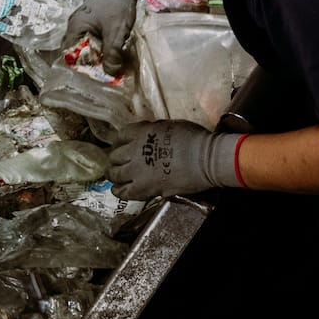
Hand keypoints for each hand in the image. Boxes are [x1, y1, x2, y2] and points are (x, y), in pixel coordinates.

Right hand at [64, 0, 156, 73]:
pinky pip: (88, 37)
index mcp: (75, 27)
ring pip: (82, 44)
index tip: (93, 75)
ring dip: (93, 54)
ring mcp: (80, 21)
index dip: (80, 67)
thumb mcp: (116, 34)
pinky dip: (96, 45)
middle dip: (87, 62)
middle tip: (100, 72)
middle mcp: (73, 24)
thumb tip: (110, 74)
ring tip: (104, 62)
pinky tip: (106, 49)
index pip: (69, 54)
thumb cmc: (118, 8)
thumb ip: (112, 55)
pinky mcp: (89, 19)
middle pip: (75, 50)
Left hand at [106, 121, 243, 199]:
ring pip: (115, 173)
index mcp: (142, 132)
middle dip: (115, 159)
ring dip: (113, 175)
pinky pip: (124, 192)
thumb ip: (154, 132)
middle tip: (116, 163)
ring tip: (113, 177)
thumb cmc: (194, 139)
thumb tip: (149, 137)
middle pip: (115, 155)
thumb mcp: (170, 126)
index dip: (119, 141)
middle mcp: (135, 150)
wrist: (205, 159)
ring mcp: (137, 170)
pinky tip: (118, 191)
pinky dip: (119, 191)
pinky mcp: (144, 188)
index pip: (122, 135)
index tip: (120, 145)